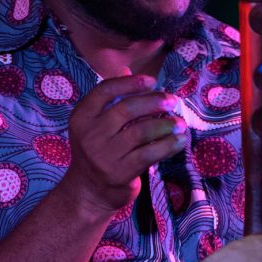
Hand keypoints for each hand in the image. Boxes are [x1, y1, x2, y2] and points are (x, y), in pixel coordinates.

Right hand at [64, 73, 185, 215]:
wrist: (89, 192)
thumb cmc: (98, 152)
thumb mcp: (96, 125)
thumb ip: (111, 99)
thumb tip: (126, 69)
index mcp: (81, 117)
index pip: (104, 90)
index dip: (130, 83)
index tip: (152, 81)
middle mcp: (89, 134)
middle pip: (126, 109)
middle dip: (153, 102)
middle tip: (172, 100)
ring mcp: (104, 155)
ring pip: (140, 132)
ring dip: (165, 124)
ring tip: (179, 123)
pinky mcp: (120, 172)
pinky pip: (149, 153)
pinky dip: (168, 145)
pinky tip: (179, 141)